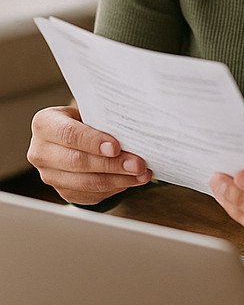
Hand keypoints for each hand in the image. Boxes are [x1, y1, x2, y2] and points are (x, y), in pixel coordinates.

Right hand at [27, 105, 151, 204]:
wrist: (78, 136)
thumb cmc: (87, 119)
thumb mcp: (91, 110)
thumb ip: (104, 118)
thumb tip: (135, 130)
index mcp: (45, 124)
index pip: (68, 134)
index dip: (93, 142)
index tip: (116, 147)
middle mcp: (41, 151)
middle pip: (78, 162)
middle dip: (112, 164)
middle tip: (138, 164)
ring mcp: (50, 175)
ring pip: (86, 182)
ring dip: (118, 180)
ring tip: (142, 174)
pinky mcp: (63, 191)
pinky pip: (91, 194)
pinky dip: (115, 188)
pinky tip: (132, 180)